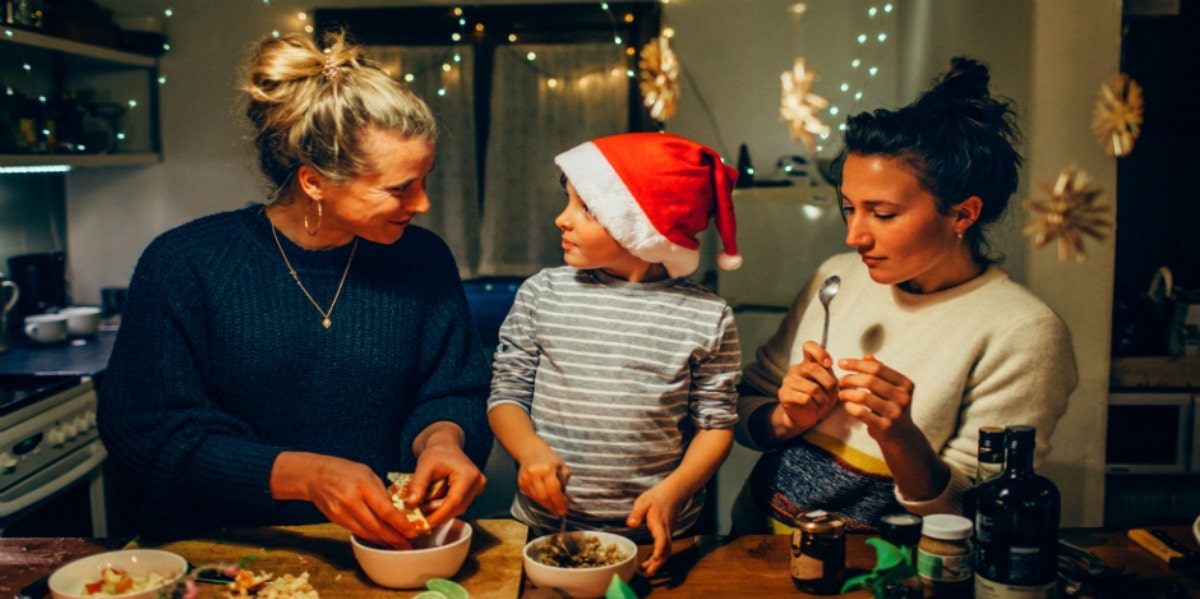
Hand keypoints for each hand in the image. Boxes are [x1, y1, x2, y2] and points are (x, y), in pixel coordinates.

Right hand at [275, 453, 418, 549]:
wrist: (315, 475)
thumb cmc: (345, 471)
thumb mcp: (368, 474)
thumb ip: (382, 492)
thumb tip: (398, 511)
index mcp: (363, 485)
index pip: (385, 510)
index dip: (400, 524)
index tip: (412, 531)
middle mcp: (351, 500)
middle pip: (376, 525)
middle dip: (394, 537)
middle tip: (408, 543)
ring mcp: (341, 512)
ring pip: (367, 532)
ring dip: (383, 541)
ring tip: (397, 545)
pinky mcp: (335, 519)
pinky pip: (357, 531)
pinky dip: (371, 537)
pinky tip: (381, 539)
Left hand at [410, 440, 487, 529]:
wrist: (445, 446)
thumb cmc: (436, 452)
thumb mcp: (424, 465)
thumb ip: (418, 484)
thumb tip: (411, 503)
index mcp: (469, 475)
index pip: (454, 501)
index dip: (439, 514)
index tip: (424, 524)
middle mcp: (478, 483)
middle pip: (457, 507)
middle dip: (437, 514)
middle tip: (419, 518)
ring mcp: (477, 488)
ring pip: (457, 509)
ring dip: (440, 512)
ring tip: (422, 510)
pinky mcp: (473, 492)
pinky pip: (458, 505)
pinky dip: (444, 508)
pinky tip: (430, 506)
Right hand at [515, 446, 569, 515]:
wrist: (531, 451)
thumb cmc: (550, 459)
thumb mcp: (562, 467)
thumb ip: (563, 483)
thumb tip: (563, 500)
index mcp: (547, 469)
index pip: (554, 490)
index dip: (559, 503)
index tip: (564, 511)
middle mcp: (534, 474)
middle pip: (544, 496)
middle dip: (552, 507)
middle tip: (559, 512)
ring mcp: (525, 479)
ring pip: (537, 498)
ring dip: (546, 505)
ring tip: (554, 508)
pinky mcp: (520, 483)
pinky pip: (531, 496)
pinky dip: (539, 500)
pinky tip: (545, 501)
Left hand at [626, 484, 683, 576]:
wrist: (672, 493)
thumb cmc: (656, 497)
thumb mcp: (643, 501)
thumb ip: (637, 513)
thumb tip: (630, 524)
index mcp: (659, 523)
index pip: (662, 538)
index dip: (659, 549)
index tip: (655, 559)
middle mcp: (666, 531)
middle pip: (666, 550)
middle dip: (658, 563)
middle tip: (647, 573)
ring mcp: (668, 533)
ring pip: (666, 551)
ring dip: (658, 563)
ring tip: (646, 571)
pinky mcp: (667, 534)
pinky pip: (665, 549)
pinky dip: (658, 557)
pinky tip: (649, 561)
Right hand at [776, 341, 840, 432]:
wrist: (805, 417)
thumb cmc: (820, 399)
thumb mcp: (830, 385)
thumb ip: (834, 375)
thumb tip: (846, 368)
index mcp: (807, 363)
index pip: (809, 346)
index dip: (820, 352)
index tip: (829, 364)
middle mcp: (796, 369)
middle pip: (813, 368)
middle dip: (829, 383)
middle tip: (833, 392)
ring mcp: (788, 381)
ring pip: (812, 387)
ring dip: (823, 399)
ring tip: (822, 403)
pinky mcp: (784, 394)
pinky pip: (805, 399)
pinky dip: (814, 405)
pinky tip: (813, 407)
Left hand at [836, 354, 918, 440]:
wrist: (901, 436)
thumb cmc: (891, 406)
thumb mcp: (891, 388)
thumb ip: (880, 372)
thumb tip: (867, 357)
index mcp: (905, 384)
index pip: (877, 368)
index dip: (857, 364)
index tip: (841, 363)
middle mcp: (903, 397)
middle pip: (870, 380)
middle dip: (850, 378)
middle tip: (840, 381)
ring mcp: (895, 413)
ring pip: (863, 397)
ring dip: (847, 393)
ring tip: (841, 393)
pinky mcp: (885, 426)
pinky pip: (861, 413)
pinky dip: (850, 407)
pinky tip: (846, 405)